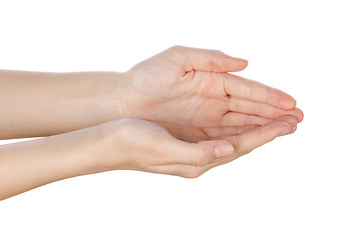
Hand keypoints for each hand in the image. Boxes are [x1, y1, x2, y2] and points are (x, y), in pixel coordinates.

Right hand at [89, 116, 296, 177]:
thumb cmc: (131, 143)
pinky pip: (219, 134)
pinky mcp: (185, 141)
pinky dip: (235, 127)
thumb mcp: (163, 149)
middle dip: (267, 132)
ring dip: (254, 129)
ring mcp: (192, 150)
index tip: (287, 124)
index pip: (238, 147)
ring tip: (275, 121)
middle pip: (241, 145)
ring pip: (232, 139)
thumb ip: (197, 153)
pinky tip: (240, 122)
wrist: (108, 142)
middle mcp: (198, 158)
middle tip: (293, 121)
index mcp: (196, 161)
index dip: (264, 135)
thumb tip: (228, 150)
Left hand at [119, 46, 302, 127]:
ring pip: (241, 124)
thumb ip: (211, 59)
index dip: (270, 97)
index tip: (291, 103)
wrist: (122, 102)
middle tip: (299, 119)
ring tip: (288, 130)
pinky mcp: (196, 134)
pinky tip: (259, 139)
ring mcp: (205, 118)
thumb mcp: (177, 59)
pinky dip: (243, 137)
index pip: (247, 90)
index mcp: (211, 80)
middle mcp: (212, 101)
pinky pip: (224, 136)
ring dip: (264, 127)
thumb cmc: (146, 77)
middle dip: (274, 114)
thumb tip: (243, 63)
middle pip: (249, 109)